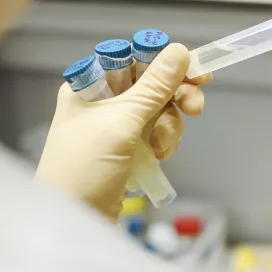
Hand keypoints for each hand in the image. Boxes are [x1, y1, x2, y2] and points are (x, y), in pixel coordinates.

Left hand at [36, 44, 210, 217]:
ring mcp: (117, 126)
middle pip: (153, 85)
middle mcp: (104, 101)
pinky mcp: (129, 148)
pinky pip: (158, 132)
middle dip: (176, 97)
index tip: (197, 73)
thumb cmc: (86, 167)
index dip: (166, 63)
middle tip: (196, 109)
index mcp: (91, 85)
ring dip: (170, 126)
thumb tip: (180, 49)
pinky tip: (159, 157)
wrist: (74, 222)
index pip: (135, 59)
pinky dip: (165, 142)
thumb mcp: (122, 123)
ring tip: (162, 148)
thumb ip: (154, 87)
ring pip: (161, 110)